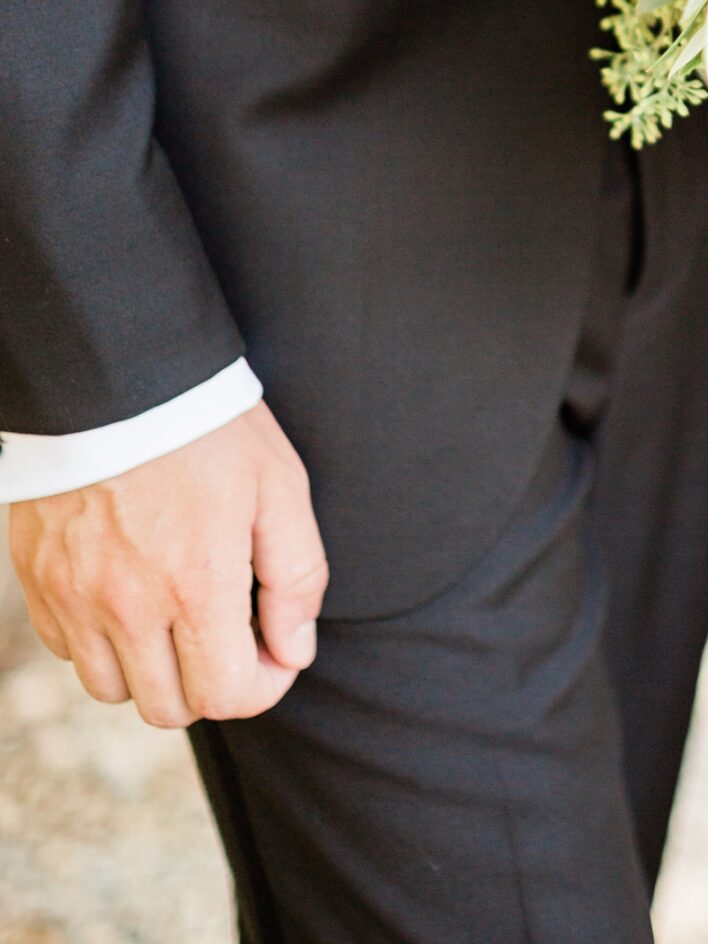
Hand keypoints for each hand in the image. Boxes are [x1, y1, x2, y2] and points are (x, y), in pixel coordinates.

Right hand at [8, 402, 326, 729]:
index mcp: (196, 585)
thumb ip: (296, 576)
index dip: (261, 685)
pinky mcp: (39, 581)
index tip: (272, 651)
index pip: (225, 696)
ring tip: (178, 613)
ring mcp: (75, 597)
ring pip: (114, 689)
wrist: (119, 373)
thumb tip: (294, 649)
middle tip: (229, 631)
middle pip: (168, 707)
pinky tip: (131, 594)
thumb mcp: (279, 485)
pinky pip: (69, 650)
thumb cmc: (209, 425)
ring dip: (152, 669)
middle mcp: (128, 605)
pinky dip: (102, 641)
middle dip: (210, 681)